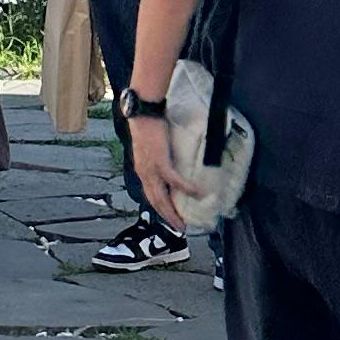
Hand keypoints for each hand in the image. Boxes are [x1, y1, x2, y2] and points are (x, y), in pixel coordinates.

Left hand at [129, 106, 186, 227]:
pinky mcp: (160, 162)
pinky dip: (186, 189)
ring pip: (162, 197)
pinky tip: (197, 194)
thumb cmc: (149, 125)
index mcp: (142, 170)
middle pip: (155, 201)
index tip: (169, 217)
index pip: (150, 195)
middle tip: (180, 227)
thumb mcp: (151, 148)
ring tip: (184, 222)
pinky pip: (175, 180)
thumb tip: (169, 164)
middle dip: (167, 217)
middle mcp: (144, 173)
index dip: (159, 208)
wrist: (143, 112)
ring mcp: (151, 169)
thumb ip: (157, 159)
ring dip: (173, 212)